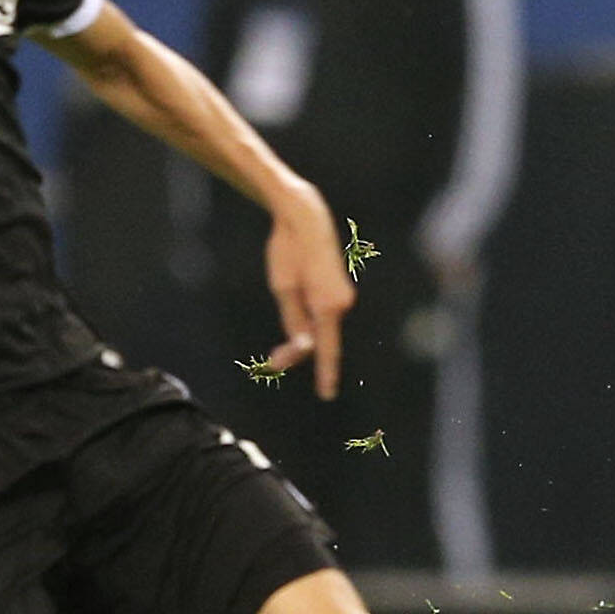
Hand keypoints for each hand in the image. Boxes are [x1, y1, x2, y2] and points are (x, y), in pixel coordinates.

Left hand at [260, 192, 356, 400]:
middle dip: (297, 351)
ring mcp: (344, 296)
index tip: (327, 394)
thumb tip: (303, 349)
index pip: (327, 348)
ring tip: (279, 325)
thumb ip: (293, 322)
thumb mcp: (283, 289)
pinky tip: (297, 299)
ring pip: (323, 328)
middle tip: (270, 361)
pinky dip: (310, 321)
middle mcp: (342, 303)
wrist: (305, 218)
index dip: (327, 374)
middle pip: (321, 339)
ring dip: (303, 335)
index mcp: (327, 305)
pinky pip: (325, 315)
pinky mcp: (340, 291)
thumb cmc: (288, 252)